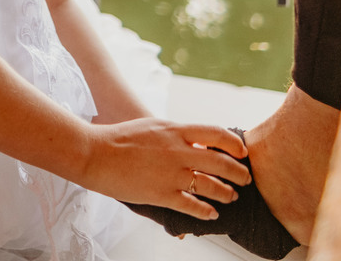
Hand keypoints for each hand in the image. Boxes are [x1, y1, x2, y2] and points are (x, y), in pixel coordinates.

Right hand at [78, 119, 250, 219]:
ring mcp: (171, 174)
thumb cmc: (120, 138)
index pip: (216, 134)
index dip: (234, 144)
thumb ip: (175, 133)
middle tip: (245, 179)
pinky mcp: (161, 194)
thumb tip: (194, 140)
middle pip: (220, 162)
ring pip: (211, 186)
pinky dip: (205, 211)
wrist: (95, 153)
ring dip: (226, 193)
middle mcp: (178, 151)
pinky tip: (211, 214)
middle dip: (238, 173)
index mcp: (175, 131)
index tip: (242, 152)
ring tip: (231, 196)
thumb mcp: (152, 127)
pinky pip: (192, 205)